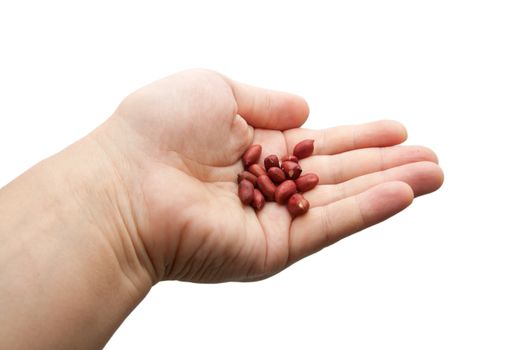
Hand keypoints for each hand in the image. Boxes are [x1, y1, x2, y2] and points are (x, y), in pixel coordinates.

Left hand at [90, 69, 443, 283]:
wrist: (125, 183)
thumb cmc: (158, 129)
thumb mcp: (218, 90)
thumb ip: (266, 100)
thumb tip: (306, 108)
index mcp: (256, 146)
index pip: (321, 143)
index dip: (360, 134)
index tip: (397, 128)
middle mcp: (269, 183)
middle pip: (340, 173)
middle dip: (387, 164)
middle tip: (430, 157)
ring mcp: (273, 217)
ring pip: (343, 200)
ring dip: (391, 186)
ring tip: (434, 174)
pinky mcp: (272, 247)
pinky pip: (328, 224)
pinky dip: (367, 209)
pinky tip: (403, 193)